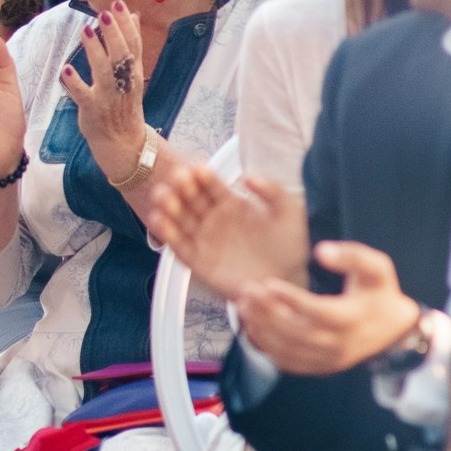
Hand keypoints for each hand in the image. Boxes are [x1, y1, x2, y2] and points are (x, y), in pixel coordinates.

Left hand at [59, 1, 152, 186]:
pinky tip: (65, 69)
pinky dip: (75, 83)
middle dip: (114, 33)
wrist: (124, 142)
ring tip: (86, 30)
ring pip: (103, 71)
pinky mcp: (92, 110)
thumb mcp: (132, 74)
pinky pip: (83, 95)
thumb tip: (134, 15)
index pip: (133, 44)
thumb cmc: (125, 104)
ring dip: (95, 50)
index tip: (118, 4)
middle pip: (121, 54)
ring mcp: (108, 96)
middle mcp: (123, 82)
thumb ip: (131, 45)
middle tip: (104, 12)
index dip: (127, 24)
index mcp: (132, 73)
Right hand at [147, 167, 308, 298]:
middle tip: (177, 179)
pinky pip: (178, 246)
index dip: (203, 177)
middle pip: (191, 199)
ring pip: (179, 220)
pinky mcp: (197, 261)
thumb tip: (249, 177)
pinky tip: (159, 220)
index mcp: (232, 205)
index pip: (211, 186)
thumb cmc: (291, 249)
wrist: (288, 282)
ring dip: (169, 207)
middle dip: (181, 188)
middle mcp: (213, 220)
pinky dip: (167, 234)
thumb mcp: (290, 214)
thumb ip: (273, 192)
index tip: (197, 169)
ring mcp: (204, 240)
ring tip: (164, 197)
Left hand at [235, 241, 421, 375]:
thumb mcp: (376, 267)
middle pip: (298, 332)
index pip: (319, 312)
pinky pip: (288, 362)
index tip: (268, 283)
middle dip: (268, 312)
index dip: (292, 299)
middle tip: (247, 290)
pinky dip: (266, 345)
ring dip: (261, 328)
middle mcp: (342, 343)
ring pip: (288, 349)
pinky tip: (251, 324)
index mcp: (355, 318)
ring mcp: (330, 359)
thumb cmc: (379, 291)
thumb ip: (352, 255)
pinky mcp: (320, 367)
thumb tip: (321, 251)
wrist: (392, 328)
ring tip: (243, 305)